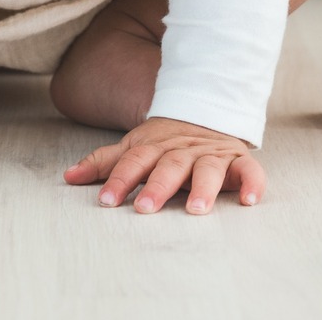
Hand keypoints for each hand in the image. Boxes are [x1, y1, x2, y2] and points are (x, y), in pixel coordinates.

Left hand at [63, 116, 265, 214]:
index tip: (105, 201)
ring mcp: (212, 154)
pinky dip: (252, 183)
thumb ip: (105, 163)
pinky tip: (250, 201)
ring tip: (196, 209)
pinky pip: (249, 171)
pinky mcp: (238, 160)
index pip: (134, 162)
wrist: (207, 111)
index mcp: (155, 147)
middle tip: (145, 208)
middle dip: (157, 186)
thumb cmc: (165, 141)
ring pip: (208, 169)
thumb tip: (68, 177)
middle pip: (169, 166)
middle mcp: (183, 150)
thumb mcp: (134, 147)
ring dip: (202, 188)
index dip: (119, 180)